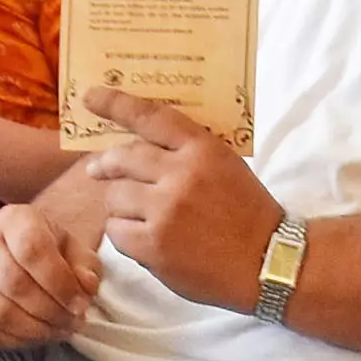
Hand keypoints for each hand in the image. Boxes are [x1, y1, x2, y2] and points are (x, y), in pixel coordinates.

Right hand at [0, 189, 105, 348]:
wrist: (22, 252)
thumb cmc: (53, 253)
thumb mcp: (77, 252)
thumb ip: (87, 268)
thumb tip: (85, 287)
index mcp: (15, 218)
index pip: (33, 250)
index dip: (60, 284)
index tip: (80, 305)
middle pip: (14, 284)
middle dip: (50, 312)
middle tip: (72, 323)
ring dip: (33, 330)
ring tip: (57, 331)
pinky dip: (12, 341)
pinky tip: (34, 337)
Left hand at [81, 87, 281, 309]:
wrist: (268, 263)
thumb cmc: (248, 214)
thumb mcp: (226, 166)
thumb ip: (188, 152)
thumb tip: (141, 144)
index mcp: (202, 149)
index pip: (150, 116)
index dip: (116, 104)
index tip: (91, 97)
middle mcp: (180, 175)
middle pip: (122, 157)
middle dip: (105, 164)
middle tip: (97, 169)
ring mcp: (164, 211)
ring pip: (114, 196)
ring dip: (119, 204)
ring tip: (136, 214)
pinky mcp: (154, 246)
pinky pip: (116, 231)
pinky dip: (124, 234)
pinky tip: (143, 238)